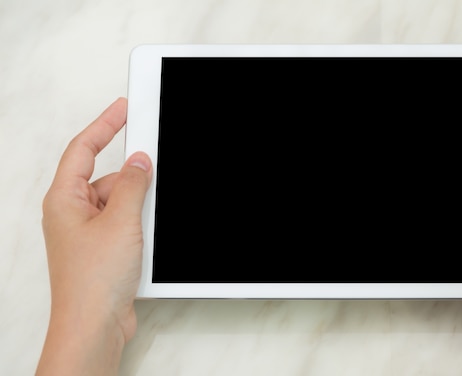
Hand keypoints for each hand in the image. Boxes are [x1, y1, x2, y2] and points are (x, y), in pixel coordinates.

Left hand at [37, 98, 151, 374]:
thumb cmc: (93, 281)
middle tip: (153, 155)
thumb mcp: (120, 221)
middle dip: (129, 170)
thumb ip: (131, 185)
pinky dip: (138, 219)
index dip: (105, 125)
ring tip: (148, 213)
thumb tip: (140, 161)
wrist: (94, 324)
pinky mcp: (103, 248)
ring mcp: (87, 232)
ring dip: (136, 200)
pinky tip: (149, 231)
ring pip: (117, 200)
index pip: (83, 149)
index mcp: (64, 199)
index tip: (123, 108)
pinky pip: (123, 221)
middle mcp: (72, 213)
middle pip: (103, 174)